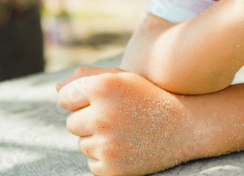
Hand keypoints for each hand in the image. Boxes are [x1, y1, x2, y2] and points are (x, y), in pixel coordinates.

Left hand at [57, 66, 196, 175]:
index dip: (82, 98)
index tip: (102, 100)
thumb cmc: (148, 97)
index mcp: (104, 86)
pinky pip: (92, 162)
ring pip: (81, 143)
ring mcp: (107, 145)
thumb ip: (87, 77)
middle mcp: (102, 115)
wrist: (186, 126)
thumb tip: (57, 89)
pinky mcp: (111, 169)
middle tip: (119, 117)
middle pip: (71, 123)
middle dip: (90, 120)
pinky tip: (128, 146)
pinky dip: (106, 157)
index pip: (65, 97)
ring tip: (126, 131)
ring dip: (98, 139)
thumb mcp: (122, 78)